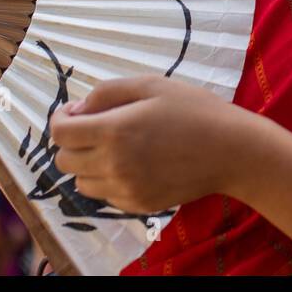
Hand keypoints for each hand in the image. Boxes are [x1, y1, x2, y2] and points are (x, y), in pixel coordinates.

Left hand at [50, 75, 258, 215]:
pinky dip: (108, 181)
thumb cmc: (194, 110)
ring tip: (114, 148)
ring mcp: (125, 190)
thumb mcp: (151, 85)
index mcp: (114, 131)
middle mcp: (113, 165)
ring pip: (81, 183)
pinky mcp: (138, 206)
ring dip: (87, 164)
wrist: (231, 151)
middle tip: (96, 127)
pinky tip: (133, 164)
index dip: (61, 119)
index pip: (60, 134)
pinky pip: (105, 196)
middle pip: (64, 161)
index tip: (76, 112)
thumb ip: (107, 92)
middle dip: (73, 142)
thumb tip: (78, 109)